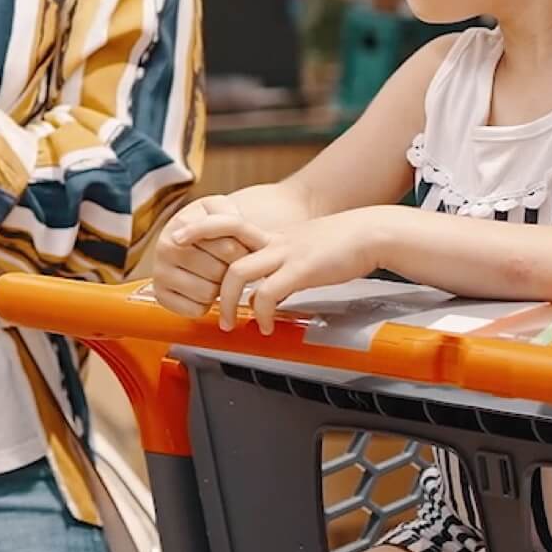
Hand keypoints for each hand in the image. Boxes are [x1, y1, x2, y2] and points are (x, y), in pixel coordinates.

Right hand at [151, 198, 248, 317]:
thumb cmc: (209, 223)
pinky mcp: (160, 296)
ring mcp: (159, 273)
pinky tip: (201, 287)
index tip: (240, 249)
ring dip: (217, 289)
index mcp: (182, 224)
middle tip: (225, 264)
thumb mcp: (221, 208)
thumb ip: (232, 216)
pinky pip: (195, 310)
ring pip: (207, 294)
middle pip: (218, 274)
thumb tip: (235, 236)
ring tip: (214, 275)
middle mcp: (165, 247)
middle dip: (229, 272)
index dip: (243, 253)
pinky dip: (204, 305)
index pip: (229, 250)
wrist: (187, 236)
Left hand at [174, 209, 380, 332]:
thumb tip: (272, 290)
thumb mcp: (305, 251)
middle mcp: (272, 240)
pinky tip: (264, 326)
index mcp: (272, 235)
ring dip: (227, 301)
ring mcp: (284, 252)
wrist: (369, 234)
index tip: (181, 239)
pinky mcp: (300, 269)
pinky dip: (260, 312)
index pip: (228, 224)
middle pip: (223, 239)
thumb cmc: (341, 246)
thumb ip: (283, 266)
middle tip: (194, 288)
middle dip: (201, 258)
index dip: (202, 228)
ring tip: (228, 323)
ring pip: (238, 272)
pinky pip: (268, 293)